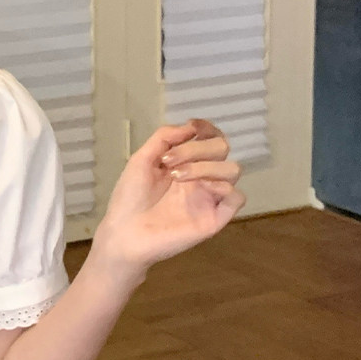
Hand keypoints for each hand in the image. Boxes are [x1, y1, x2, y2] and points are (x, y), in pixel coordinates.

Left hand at [91, 119, 245, 276]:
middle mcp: (201, 178)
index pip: (211, 138)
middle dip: (197, 148)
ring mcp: (209, 198)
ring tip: (177, 176)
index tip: (192, 128)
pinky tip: (200, 189)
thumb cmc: (129, 199)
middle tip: (169, 162)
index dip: (207, 129)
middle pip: (222, 148)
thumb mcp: (141, 160)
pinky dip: (224, 188)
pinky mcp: (214, 218)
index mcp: (185, 163)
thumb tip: (189, 126)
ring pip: (233, 169)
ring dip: (206, 166)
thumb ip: (164, 138)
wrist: (123, 233)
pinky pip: (237, 198)